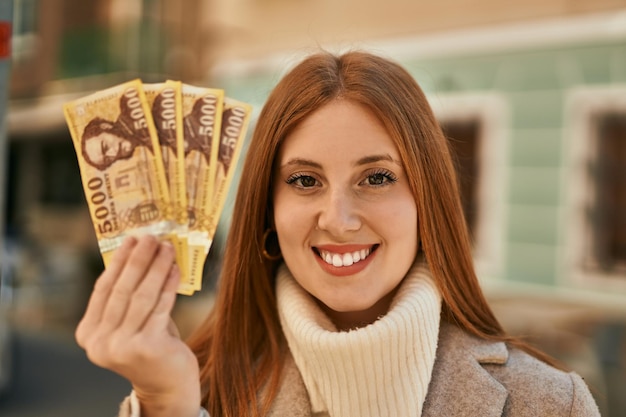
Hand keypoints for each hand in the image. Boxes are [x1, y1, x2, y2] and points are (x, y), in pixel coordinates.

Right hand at [76, 235, 200, 416]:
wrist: (167, 385)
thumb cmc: (150, 346)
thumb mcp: (130, 323)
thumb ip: (129, 296)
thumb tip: (140, 253)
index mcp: (88, 334)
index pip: (103, 289)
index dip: (118, 262)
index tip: (130, 239)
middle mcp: (100, 343)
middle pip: (122, 289)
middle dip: (138, 259)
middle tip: (151, 237)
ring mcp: (122, 347)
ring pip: (142, 296)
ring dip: (156, 267)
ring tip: (167, 247)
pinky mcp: (148, 347)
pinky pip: (160, 307)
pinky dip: (169, 285)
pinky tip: (175, 268)